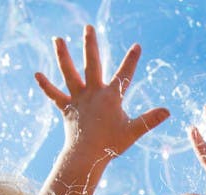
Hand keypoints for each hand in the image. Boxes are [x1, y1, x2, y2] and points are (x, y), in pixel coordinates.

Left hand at [35, 25, 168, 163]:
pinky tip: (37, 73)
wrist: (86, 155)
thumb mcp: (133, 131)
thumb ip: (150, 120)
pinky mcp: (67, 108)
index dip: (131, 60)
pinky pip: (54, 94)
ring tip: (57, 39)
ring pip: (69, 73)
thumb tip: (168, 111)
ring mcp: (78, 99)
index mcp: (110, 97)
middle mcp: (93, 93)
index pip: (124, 75)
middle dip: (91, 45)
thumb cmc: (110, 145)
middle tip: (88, 28)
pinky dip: (46, 85)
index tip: (136, 46)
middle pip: (92, 64)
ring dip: (63, 55)